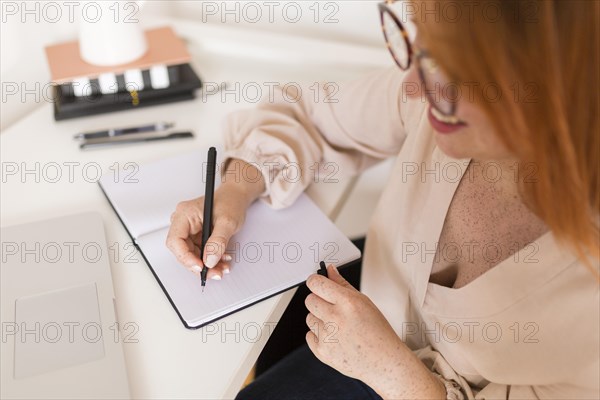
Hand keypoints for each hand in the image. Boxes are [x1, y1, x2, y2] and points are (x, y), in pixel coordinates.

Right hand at [166, 181, 251, 279]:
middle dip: (198, 264)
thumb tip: (209, 260)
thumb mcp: (227, 222)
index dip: (185, 257)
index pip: (175, 240)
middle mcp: (183, 222)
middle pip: (182, 250)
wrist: (236, 196)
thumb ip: (218, 242)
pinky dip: (210, 259)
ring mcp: (189, 229)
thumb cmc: (230, 201)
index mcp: (185, 214)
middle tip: (214, 272)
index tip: (200, 266)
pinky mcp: (196, 235)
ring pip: (191, 254)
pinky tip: (221, 260)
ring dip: (207, 264)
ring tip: (222, 268)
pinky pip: (199, 252)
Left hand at [305, 265, 445, 398]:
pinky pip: (309, 335)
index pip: (316, 284)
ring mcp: (327, 336)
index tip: (315, 282)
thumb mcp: (364, 302)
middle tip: (331, 306)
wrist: (383, 361)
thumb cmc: (378, 332)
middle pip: (309, 300)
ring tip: (337, 325)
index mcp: (347, 303)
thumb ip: (343, 284)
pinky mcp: (322, 351)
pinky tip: (335, 337)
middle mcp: (335, 318)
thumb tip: (330, 271)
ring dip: (319, 319)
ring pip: (309, 318)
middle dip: (318, 300)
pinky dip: (319, 335)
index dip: (314, 281)